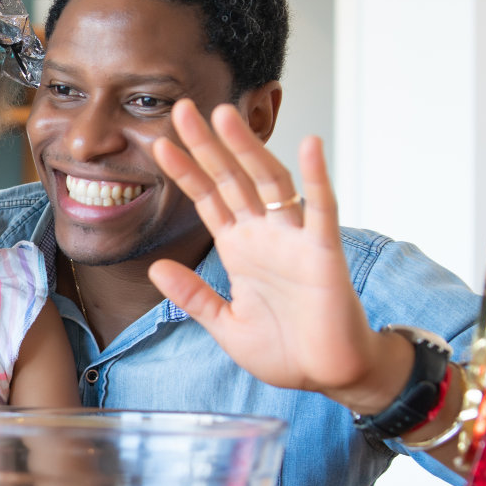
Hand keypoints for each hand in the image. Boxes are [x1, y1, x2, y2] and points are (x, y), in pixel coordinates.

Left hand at [147, 100, 405, 411]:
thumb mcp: (225, 323)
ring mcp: (294, 239)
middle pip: (231, 178)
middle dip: (206, 144)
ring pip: (268, 182)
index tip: (158, 142)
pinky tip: (308, 145)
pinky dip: (315, 177)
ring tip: (224, 115)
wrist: (330, 376)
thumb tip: (155, 268)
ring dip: (246, 149)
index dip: (184, 171)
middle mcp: (265, 235)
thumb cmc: (286, 350)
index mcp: (240, 248)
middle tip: (182, 108)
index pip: (207, 199)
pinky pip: (322, 208)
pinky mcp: (324, 252)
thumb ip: (193, 296)